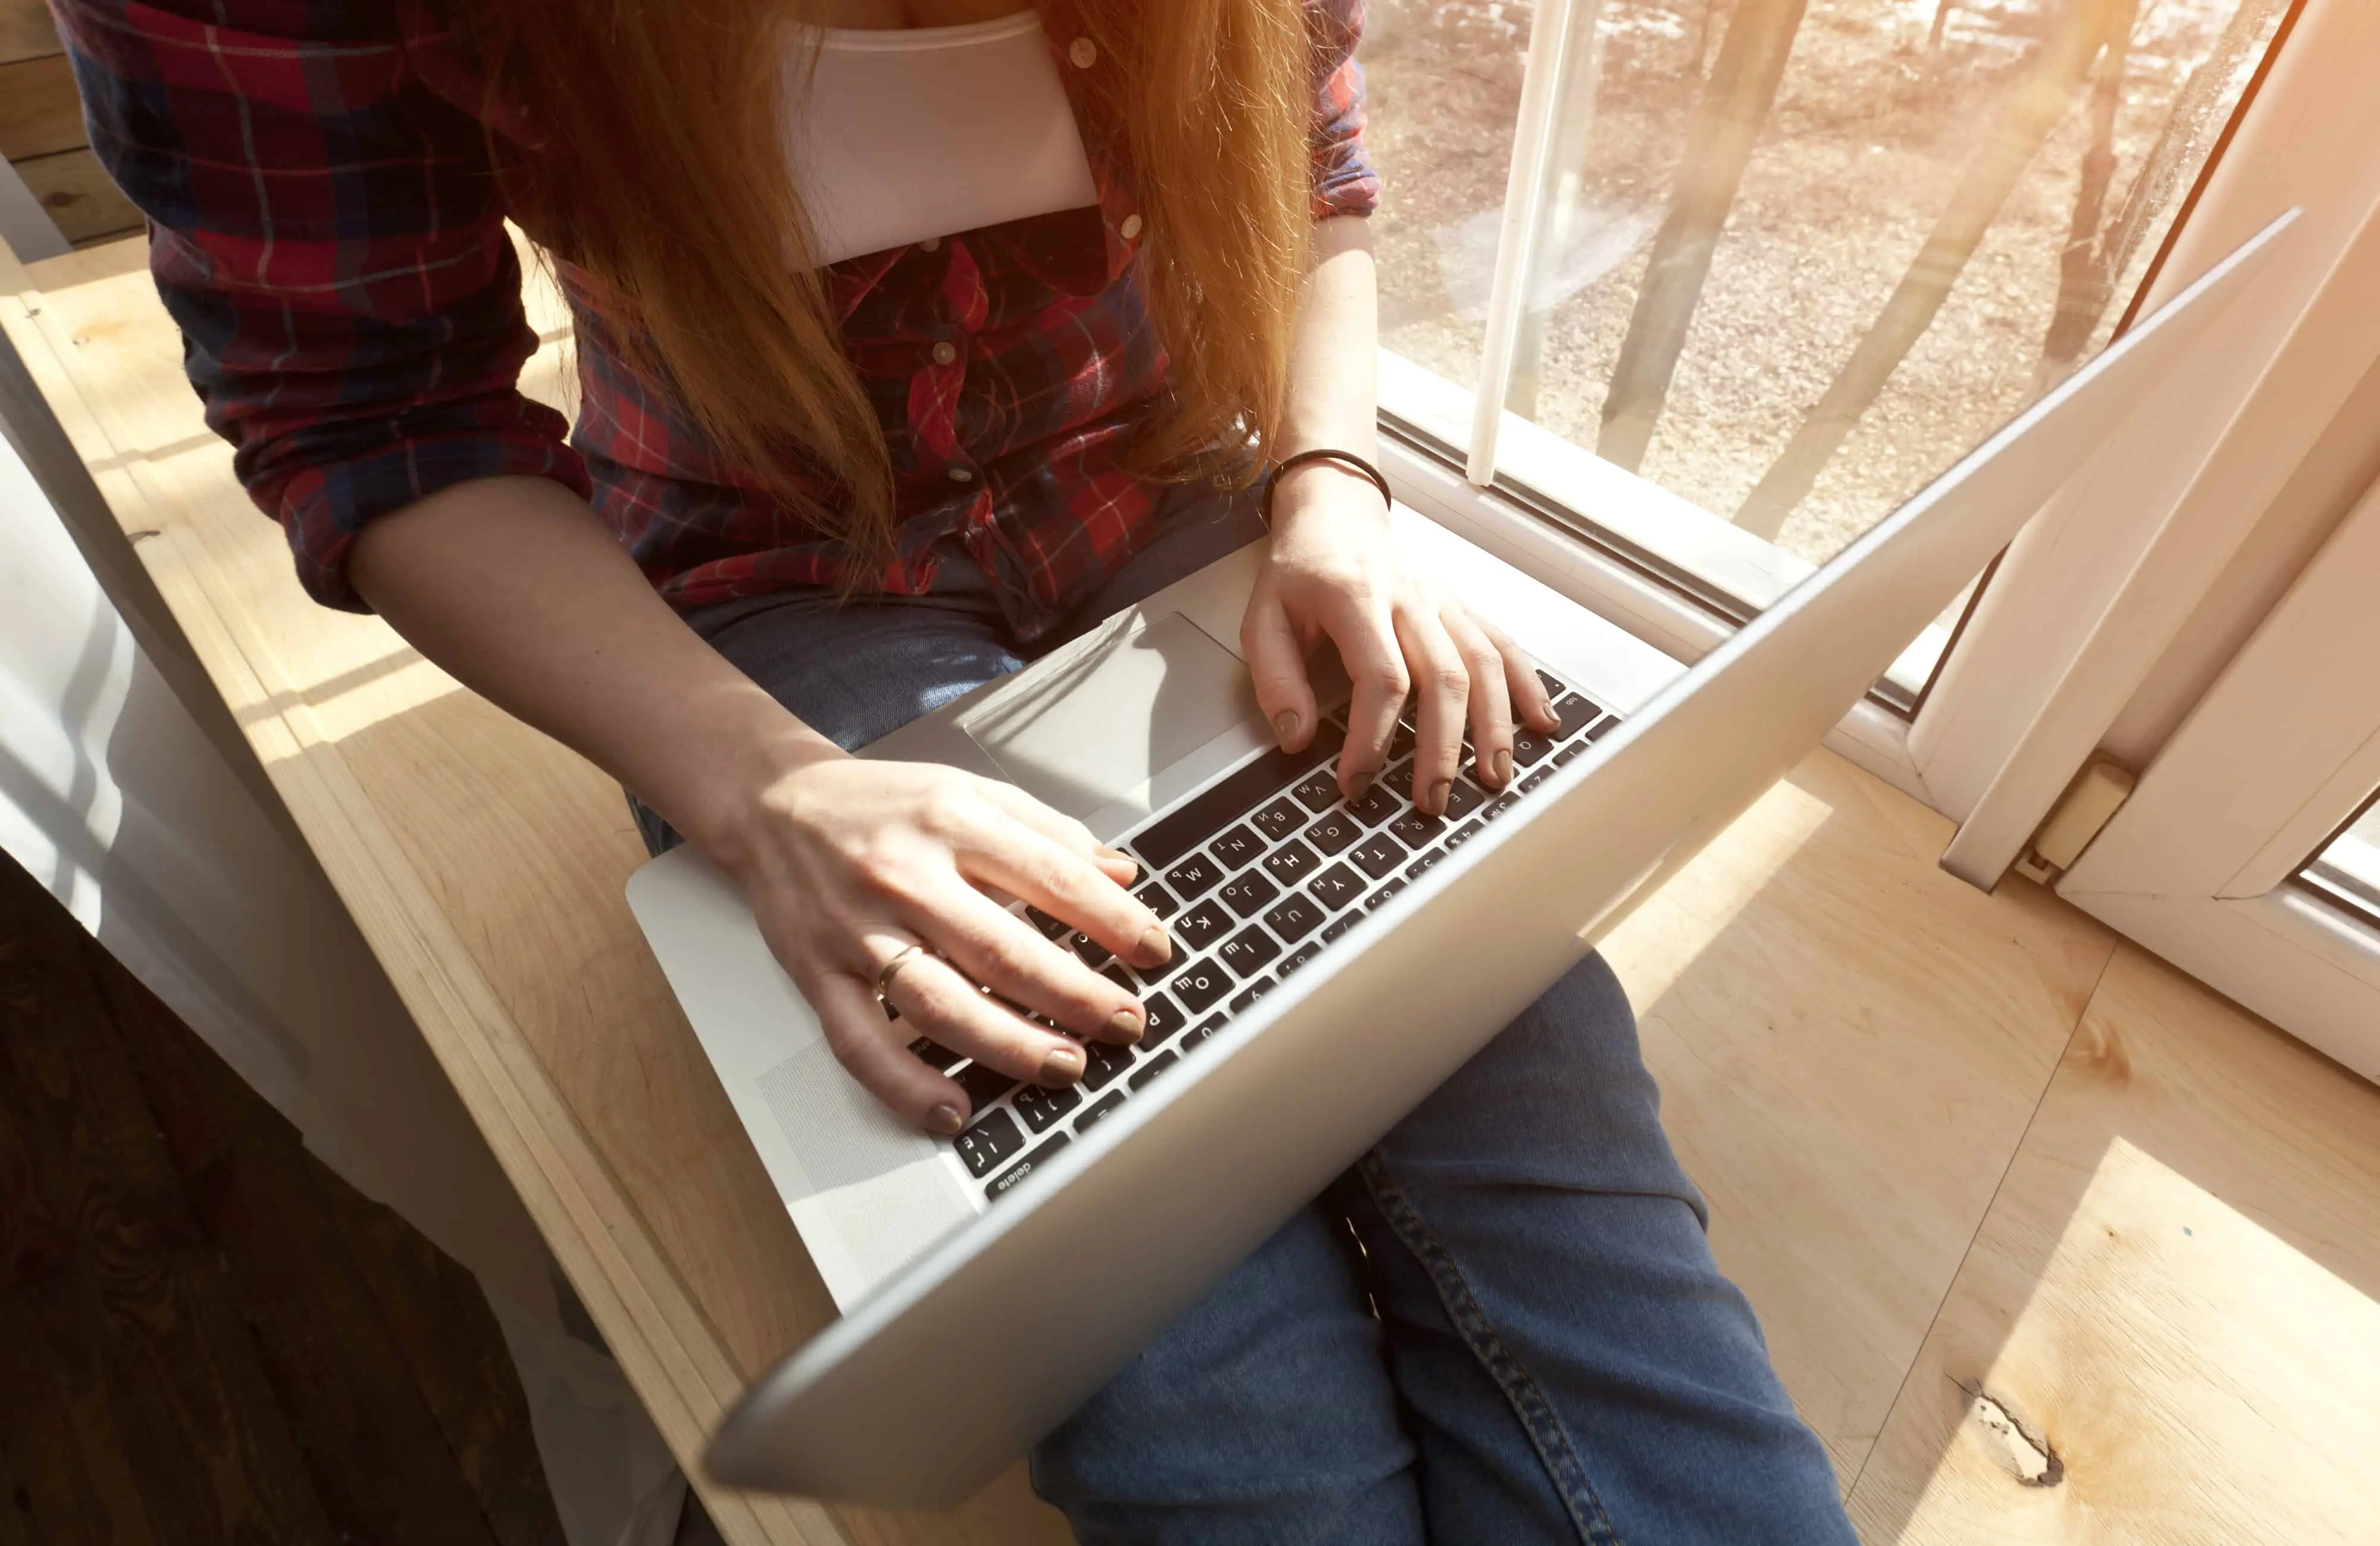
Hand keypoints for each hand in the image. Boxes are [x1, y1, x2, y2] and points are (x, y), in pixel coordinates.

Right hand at [707, 751, 1171, 1133]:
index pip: (1050, 876)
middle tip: (1126, 1024)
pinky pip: (860, 1042)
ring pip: (939, 1003)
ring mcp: (859, 930)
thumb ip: (1047, 830)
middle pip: (1002, 949)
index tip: (1155, 952)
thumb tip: (1122, 872)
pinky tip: (954, 1110)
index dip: (1111, 920)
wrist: (773, 803)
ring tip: (1067, 1068)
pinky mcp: (819, 974)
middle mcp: (905, 876)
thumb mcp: (968, 790)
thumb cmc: (882, 803)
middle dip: (1075, 996)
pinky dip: (906, 1085)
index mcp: (951, 821)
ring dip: (1009, 1045)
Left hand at [1240, 463, 1558, 812]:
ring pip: (1482, 665)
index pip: (1381, 678)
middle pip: (1443, 678)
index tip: (1357, 782)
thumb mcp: (1261, 617)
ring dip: (1492, 726)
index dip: (1372, 738)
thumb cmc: (1301, 567)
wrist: (1336, 511)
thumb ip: (1275, 679)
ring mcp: (1442, 602)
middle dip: (1441, 748)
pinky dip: (1526, 685)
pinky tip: (1541, 722)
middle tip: (1430, 801)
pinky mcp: (1459, 607)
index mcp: (1357, 600)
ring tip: (1493, 777)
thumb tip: (1296, 739)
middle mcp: (1410, 600)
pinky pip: (1501, 645)